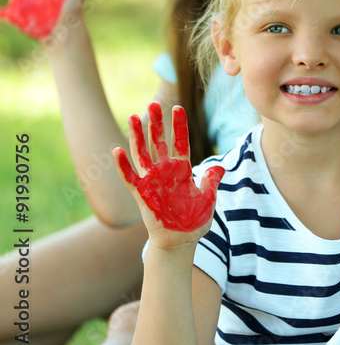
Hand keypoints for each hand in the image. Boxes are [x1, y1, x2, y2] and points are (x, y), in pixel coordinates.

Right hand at [113, 102, 223, 244]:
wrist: (181, 240)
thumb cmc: (194, 220)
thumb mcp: (208, 198)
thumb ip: (211, 181)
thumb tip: (219, 166)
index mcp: (183, 170)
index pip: (180, 142)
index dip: (179, 126)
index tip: (177, 108)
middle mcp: (166, 171)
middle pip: (160, 142)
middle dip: (156, 123)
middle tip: (152, 104)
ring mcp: (153, 181)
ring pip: (142, 154)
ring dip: (137, 136)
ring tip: (133, 117)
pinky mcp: (142, 194)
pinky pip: (130, 177)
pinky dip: (123, 165)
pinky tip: (116, 150)